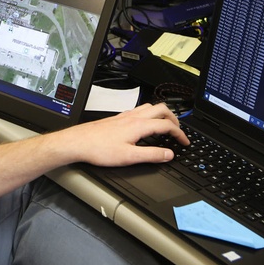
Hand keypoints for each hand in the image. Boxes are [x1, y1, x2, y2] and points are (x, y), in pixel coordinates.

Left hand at [57, 103, 188, 167]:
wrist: (78, 142)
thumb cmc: (99, 149)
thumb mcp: (129, 157)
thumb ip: (151, 155)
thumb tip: (168, 154)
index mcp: (139, 125)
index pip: (167, 125)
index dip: (180, 134)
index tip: (185, 142)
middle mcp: (133, 117)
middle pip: (161, 109)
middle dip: (174, 119)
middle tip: (179, 131)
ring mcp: (125, 116)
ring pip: (150, 107)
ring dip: (162, 114)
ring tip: (166, 125)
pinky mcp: (117, 118)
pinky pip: (139, 110)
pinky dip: (149, 115)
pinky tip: (144, 124)